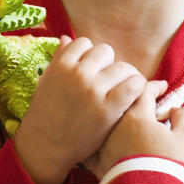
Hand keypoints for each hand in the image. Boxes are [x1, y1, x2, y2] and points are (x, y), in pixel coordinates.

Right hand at [13, 37, 145, 183]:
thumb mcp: (46, 81)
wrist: (45, 146)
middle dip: (108, 65)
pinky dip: (137, 88)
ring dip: (125, 76)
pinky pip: (134, 86)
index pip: (85, 43)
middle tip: (108, 81)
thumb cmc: (46, 113)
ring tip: (121, 90)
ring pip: (123, 67)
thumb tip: (66, 38)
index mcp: (61, 64)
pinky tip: (132, 97)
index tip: (91, 70)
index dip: (90, 57)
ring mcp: (94, 90)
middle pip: (106, 52)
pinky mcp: (108, 108)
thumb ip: (59, 59)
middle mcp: (78, 73)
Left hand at [90, 80, 183, 179]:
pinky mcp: (96, 161)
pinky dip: (97, 136)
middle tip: (143, 96)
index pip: (143, 90)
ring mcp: (103, 142)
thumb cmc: (170, 168)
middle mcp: (115, 125)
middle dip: (133, 95)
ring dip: (116, 113)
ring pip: (105, 118)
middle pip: (121, 100)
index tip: (163, 87)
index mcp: (137, 116)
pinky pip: (92, 142)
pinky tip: (103, 135)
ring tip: (126, 115)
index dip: (155, 86)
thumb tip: (176, 110)